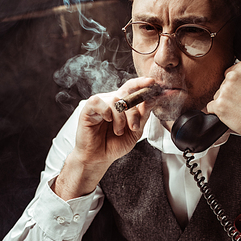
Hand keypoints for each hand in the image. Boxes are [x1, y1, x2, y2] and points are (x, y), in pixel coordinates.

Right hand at [54, 77, 157, 199]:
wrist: (99, 158)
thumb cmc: (115, 144)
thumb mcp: (135, 131)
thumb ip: (143, 115)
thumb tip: (151, 100)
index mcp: (123, 104)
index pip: (133, 87)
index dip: (142, 83)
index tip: (153, 82)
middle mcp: (111, 100)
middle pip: (127, 94)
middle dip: (134, 112)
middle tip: (134, 127)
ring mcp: (100, 104)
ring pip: (115, 100)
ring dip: (120, 118)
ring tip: (118, 131)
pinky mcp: (88, 109)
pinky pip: (98, 101)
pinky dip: (105, 111)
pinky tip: (107, 120)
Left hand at [205, 63, 240, 164]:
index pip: (231, 71)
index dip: (236, 83)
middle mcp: (232, 77)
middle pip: (223, 83)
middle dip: (230, 93)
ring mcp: (224, 91)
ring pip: (217, 95)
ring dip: (225, 102)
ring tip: (238, 110)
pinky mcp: (218, 106)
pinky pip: (211, 107)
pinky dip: (217, 112)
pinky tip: (229, 115)